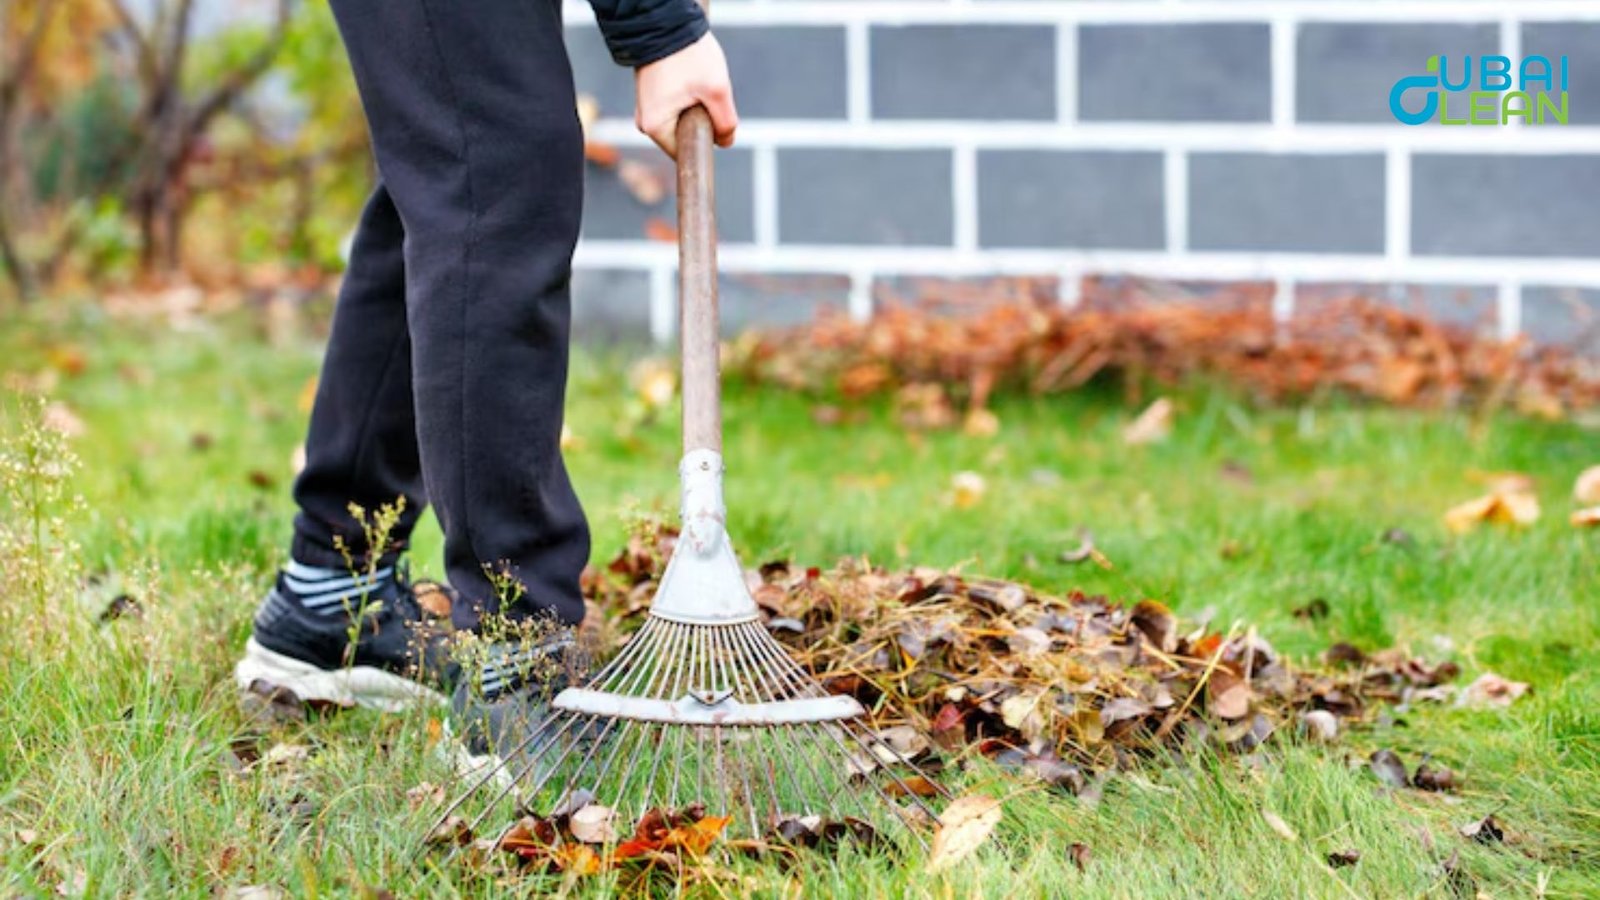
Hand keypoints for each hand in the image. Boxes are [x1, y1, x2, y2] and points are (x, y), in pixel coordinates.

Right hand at [634, 33, 737, 158]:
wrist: (666, 20)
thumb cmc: (688, 54)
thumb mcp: (717, 90)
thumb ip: (725, 122)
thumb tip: (726, 142)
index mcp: (655, 126)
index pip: (685, 154)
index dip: (705, 143)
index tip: (712, 124)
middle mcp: (645, 122)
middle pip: (684, 137)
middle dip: (702, 121)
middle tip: (705, 93)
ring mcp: (646, 109)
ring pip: (682, 121)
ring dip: (696, 107)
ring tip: (695, 81)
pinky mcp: (651, 96)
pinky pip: (676, 108)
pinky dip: (688, 97)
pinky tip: (689, 77)